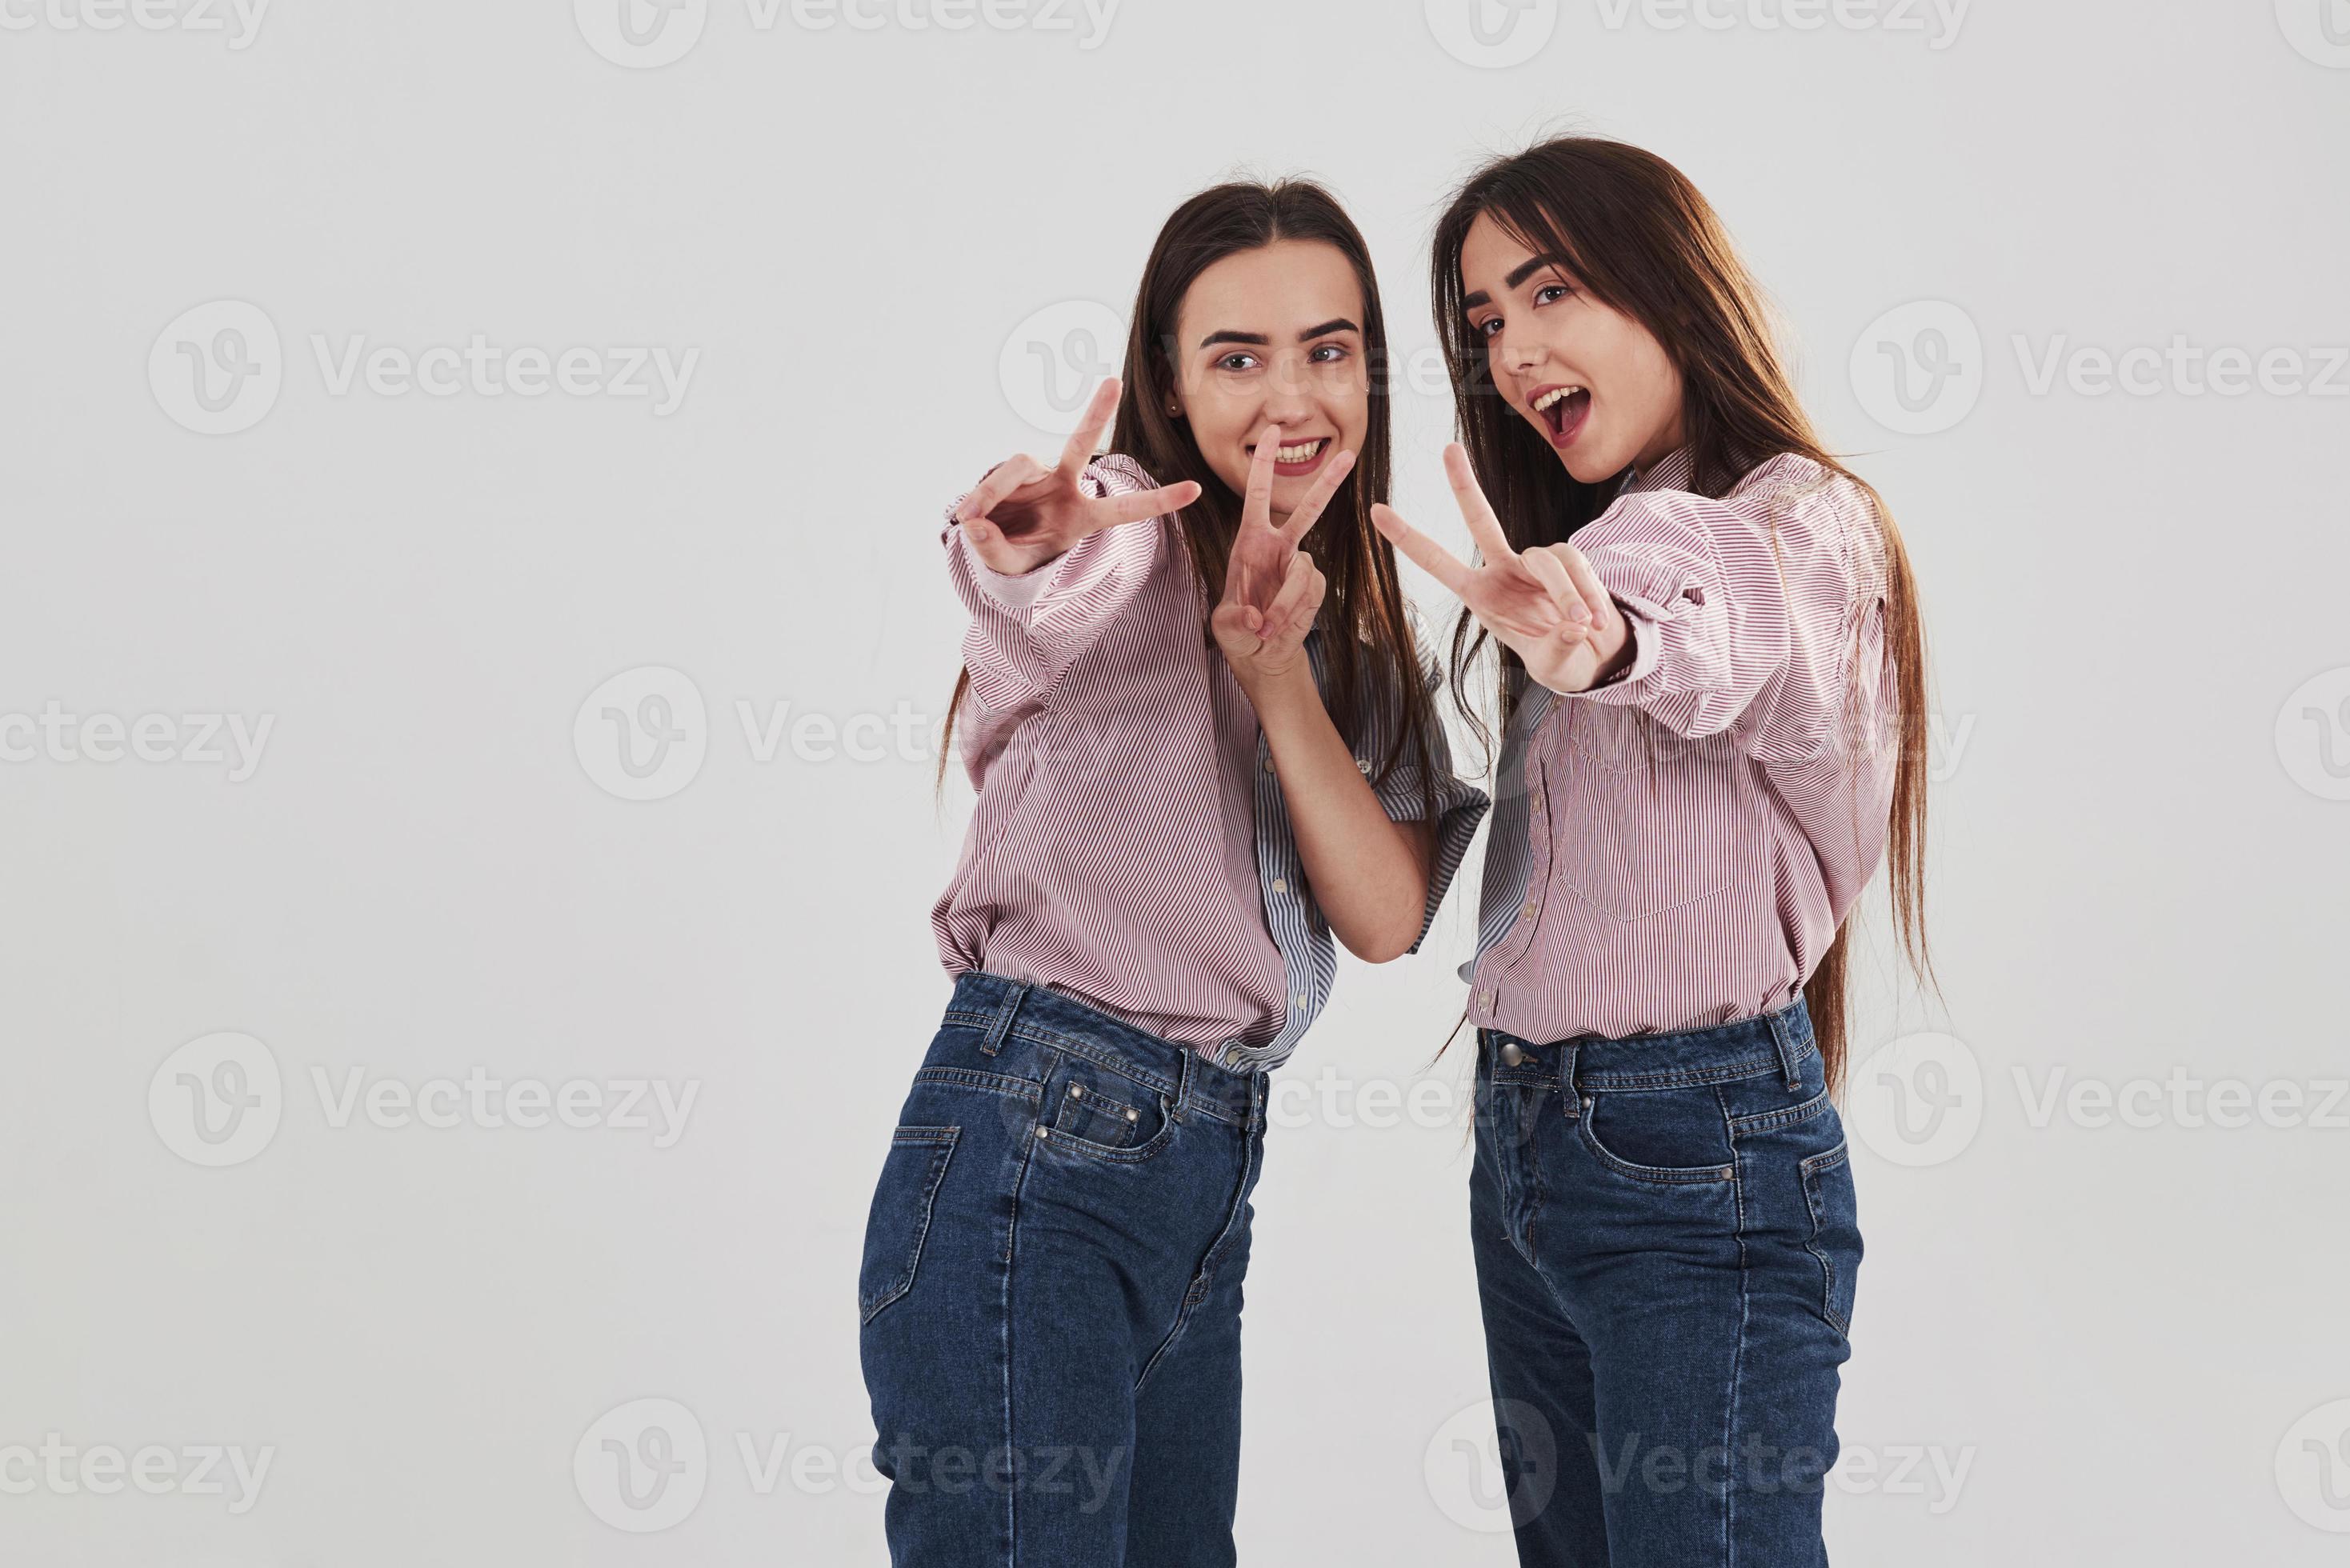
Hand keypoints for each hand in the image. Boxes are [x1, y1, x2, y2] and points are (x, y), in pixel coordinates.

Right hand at [953, 378, 1202, 575]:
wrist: (993, 546)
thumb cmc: (1017, 555)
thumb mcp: (1011, 565)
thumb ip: (995, 549)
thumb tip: (975, 523)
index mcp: (1084, 516)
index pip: (1127, 508)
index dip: (1160, 501)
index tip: (1196, 490)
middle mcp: (1064, 486)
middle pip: (1080, 444)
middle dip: (1096, 413)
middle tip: (1114, 382)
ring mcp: (1037, 474)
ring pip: (1017, 466)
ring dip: (992, 491)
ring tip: (972, 520)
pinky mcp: (1012, 469)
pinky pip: (994, 477)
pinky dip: (979, 497)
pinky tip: (967, 518)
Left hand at [1210, 422, 1353, 684]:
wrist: (1262, 653)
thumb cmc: (1238, 631)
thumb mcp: (1226, 626)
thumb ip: (1237, 621)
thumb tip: (1258, 618)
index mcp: (1251, 540)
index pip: (1258, 493)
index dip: (1265, 462)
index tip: (1272, 431)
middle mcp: (1279, 547)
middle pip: (1308, 509)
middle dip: (1328, 483)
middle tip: (1350, 456)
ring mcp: (1300, 566)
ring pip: (1302, 572)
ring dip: (1284, 602)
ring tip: (1267, 627)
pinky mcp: (1315, 587)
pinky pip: (1310, 593)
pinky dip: (1293, 612)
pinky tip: (1280, 626)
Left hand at [1370, 443, 1630, 694]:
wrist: (1594, 654)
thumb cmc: (1560, 660)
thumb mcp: (1554, 665)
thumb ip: (1559, 648)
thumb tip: (1573, 628)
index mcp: (1481, 595)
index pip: (1438, 562)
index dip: (1408, 539)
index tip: (1376, 510)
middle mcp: (1503, 570)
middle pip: (1481, 520)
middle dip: (1463, 485)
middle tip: (1448, 448)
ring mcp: (1535, 561)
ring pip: (1547, 560)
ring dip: (1567, 594)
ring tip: (1582, 626)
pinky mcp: (1567, 557)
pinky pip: (1576, 565)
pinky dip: (1589, 594)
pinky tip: (1596, 620)